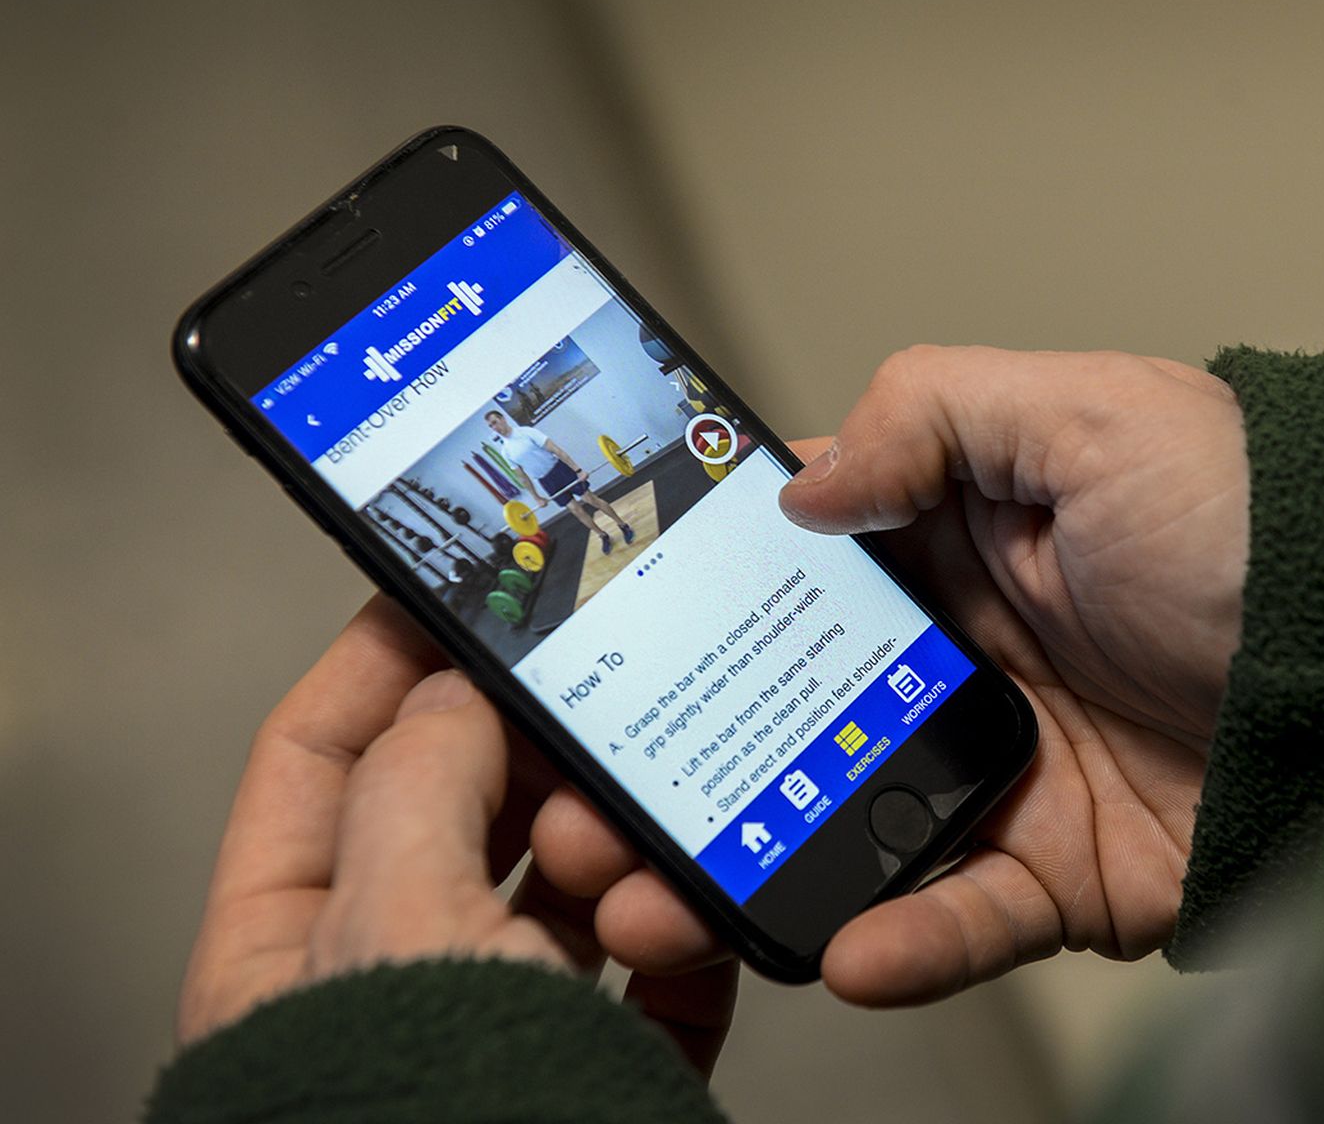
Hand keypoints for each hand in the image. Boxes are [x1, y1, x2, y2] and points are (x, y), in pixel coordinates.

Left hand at [178, 597, 736, 1074]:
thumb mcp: (399, 922)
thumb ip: (420, 782)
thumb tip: (456, 695)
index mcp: (288, 952)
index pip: (316, 762)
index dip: (382, 666)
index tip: (459, 597)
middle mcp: (392, 982)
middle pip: (463, 814)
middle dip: (536, 770)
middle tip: (588, 724)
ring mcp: (499, 1024)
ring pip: (568, 890)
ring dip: (620, 858)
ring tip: (634, 859)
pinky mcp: (598, 1066)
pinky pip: (655, 975)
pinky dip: (685, 941)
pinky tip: (694, 923)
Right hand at [532, 345, 1247, 1004]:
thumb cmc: (1261, 517)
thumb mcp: (1092, 415)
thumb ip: (936, 413)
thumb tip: (803, 484)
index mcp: (957, 542)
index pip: (788, 571)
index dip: (687, 602)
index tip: (592, 641)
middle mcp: (963, 659)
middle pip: (782, 715)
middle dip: (676, 758)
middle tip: (585, 802)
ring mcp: (1005, 769)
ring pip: (840, 826)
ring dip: (743, 863)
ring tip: (658, 893)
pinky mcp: (1063, 869)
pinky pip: (962, 914)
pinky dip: (900, 938)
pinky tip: (836, 945)